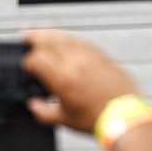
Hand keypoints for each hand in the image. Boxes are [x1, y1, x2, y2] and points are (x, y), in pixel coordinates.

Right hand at [22, 28, 140, 132]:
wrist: (125, 115)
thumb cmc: (99, 118)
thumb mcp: (65, 120)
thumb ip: (44, 112)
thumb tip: (35, 106)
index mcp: (63, 79)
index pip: (38, 59)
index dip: (28, 62)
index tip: (27, 67)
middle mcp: (76, 63)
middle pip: (50, 40)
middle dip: (35, 36)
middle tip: (25, 35)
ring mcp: (90, 56)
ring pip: (67, 36)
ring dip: (52, 32)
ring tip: (42, 31)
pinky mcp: (102, 55)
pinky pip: (82, 40)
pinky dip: (70, 37)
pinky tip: (67, 39)